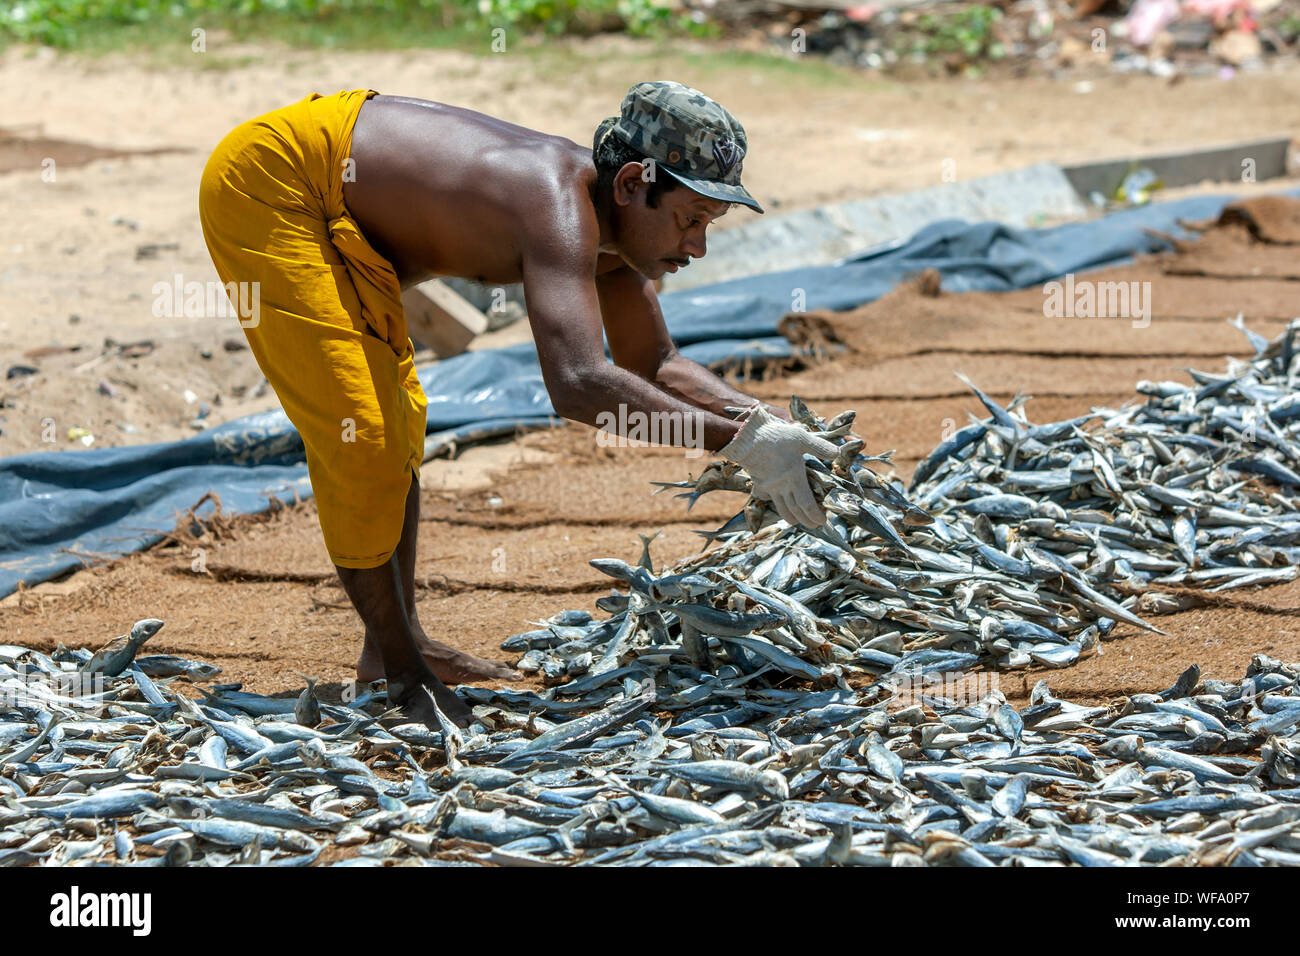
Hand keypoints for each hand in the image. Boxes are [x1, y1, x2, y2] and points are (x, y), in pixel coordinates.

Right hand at [719, 404, 838, 527]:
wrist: (748, 438)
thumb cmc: (776, 437)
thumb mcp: (801, 437)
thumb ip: (819, 447)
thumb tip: (837, 453)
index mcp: (794, 477)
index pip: (806, 504)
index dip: (815, 515)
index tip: (822, 521)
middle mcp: (782, 486)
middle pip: (795, 511)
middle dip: (806, 520)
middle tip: (814, 525)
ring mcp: (769, 487)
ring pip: (781, 508)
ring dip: (791, 518)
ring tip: (797, 521)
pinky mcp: (759, 484)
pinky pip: (767, 498)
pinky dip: (774, 503)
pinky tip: (778, 502)